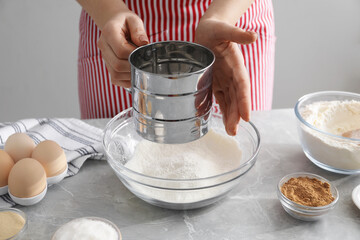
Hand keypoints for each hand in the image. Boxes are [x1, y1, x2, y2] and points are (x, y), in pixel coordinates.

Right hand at [97, 10, 148, 87]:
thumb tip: (143, 43)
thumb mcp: (134, 20)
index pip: (121, 50)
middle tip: (143, 62)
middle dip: (133, 66)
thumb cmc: (125, 23)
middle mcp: (103, 45)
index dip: (134, 54)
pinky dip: (126, 80)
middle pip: (117, 64)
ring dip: (130, 74)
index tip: (143, 52)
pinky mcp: (107, 66)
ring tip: (139, 67)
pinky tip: (133, 73)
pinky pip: (115, 79)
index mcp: (109, 32)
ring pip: (115, 74)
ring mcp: (104, 57)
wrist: (115, 24)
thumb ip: (139, 31)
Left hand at [195, 18, 256, 135]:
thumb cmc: (216, 29)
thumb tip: (253, 36)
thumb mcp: (224, 29)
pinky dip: (222, 110)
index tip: (246, 116)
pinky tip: (224, 122)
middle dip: (236, 114)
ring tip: (231, 131)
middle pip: (236, 97)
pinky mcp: (217, 82)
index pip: (242, 85)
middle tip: (233, 130)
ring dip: (230, 116)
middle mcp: (233, 75)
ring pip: (230, 101)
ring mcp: (225, 80)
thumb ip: (237, 33)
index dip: (244, 100)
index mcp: (237, 64)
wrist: (208, 31)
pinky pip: (220, 98)